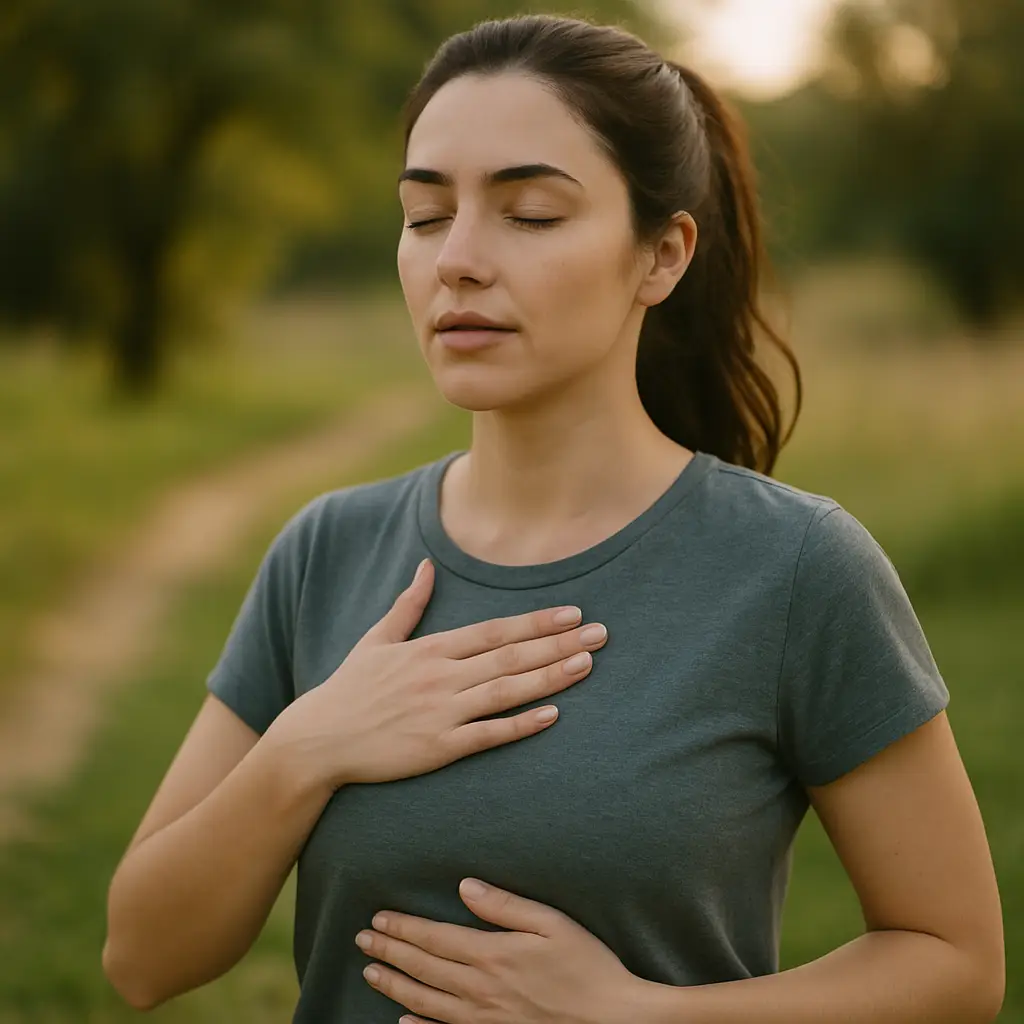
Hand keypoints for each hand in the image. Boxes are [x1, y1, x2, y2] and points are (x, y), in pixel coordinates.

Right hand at [270, 558, 608, 789]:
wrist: (318, 740)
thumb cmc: (349, 688)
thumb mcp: (375, 640)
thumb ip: (408, 605)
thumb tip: (425, 566)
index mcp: (429, 649)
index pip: (493, 630)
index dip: (535, 621)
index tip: (572, 613)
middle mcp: (440, 677)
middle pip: (510, 656)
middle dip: (557, 644)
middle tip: (600, 634)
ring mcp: (441, 713)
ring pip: (506, 691)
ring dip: (549, 677)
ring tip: (586, 665)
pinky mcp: (438, 748)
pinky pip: (487, 735)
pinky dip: (520, 725)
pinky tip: (553, 715)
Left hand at [355, 877, 641, 1023]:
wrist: (614, 1021)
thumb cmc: (588, 967)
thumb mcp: (552, 924)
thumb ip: (505, 905)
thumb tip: (465, 886)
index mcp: (492, 955)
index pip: (434, 938)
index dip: (404, 927)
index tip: (378, 917)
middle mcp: (480, 990)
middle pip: (423, 968)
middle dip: (390, 951)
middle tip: (363, 939)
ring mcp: (485, 1020)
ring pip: (426, 1003)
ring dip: (395, 987)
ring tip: (370, 973)